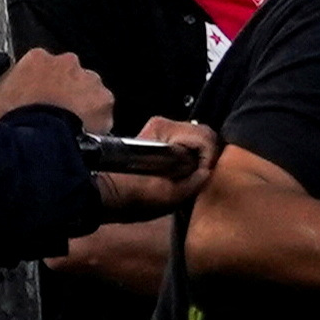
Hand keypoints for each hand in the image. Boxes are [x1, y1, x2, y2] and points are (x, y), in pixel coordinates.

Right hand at [0, 47, 112, 131]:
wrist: (39, 142)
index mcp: (37, 59)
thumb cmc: (13, 122)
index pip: (38, 67)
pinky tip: (83, 136)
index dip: (36, 86)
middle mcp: (66, 63)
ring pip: (87, 90)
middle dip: (61, 92)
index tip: (33, 101)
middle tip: (52, 116)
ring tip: (68, 128)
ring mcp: (88, 80)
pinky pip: (102, 111)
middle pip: (66, 75)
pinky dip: (95, 122)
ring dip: (79, 105)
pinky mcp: (104, 101)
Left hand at [96, 118, 218, 217]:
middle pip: (203, 135)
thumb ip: (197, 180)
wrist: (108, 194)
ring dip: (201, 157)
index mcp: (166, 131)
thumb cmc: (136, 197)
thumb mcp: (171, 195)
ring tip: (195, 178)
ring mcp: (161, 127)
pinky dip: (192, 156)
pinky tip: (186, 172)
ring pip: (197, 138)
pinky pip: (187, 143)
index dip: (210, 161)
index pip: (206, 139)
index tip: (206, 179)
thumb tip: (209, 171)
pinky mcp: (159, 136)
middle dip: (208, 157)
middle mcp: (165, 122)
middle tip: (204, 179)